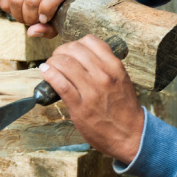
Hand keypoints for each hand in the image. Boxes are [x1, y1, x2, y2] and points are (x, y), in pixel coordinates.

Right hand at [0, 0, 76, 37]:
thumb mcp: (61, 14)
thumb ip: (49, 29)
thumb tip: (31, 32)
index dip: (46, 12)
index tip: (43, 19)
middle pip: (31, 2)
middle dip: (29, 18)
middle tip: (31, 20)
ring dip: (17, 14)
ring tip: (23, 14)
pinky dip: (7, 6)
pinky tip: (16, 6)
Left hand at [39, 35, 144, 163]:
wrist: (131, 135)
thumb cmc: (125, 108)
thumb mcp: (121, 80)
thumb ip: (105, 66)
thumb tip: (83, 56)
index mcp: (114, 67)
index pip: (90, 41)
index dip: (75, 44)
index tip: (70, 52)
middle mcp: (103, 75)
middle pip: (74, 50)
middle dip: (60, 51)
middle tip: (56, 59)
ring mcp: (91, 91)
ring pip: (64, 63)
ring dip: (52, 62)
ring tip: (49, 67)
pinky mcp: (80, 106)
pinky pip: (60, 83)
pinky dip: (49, 75)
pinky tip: (45, 73)